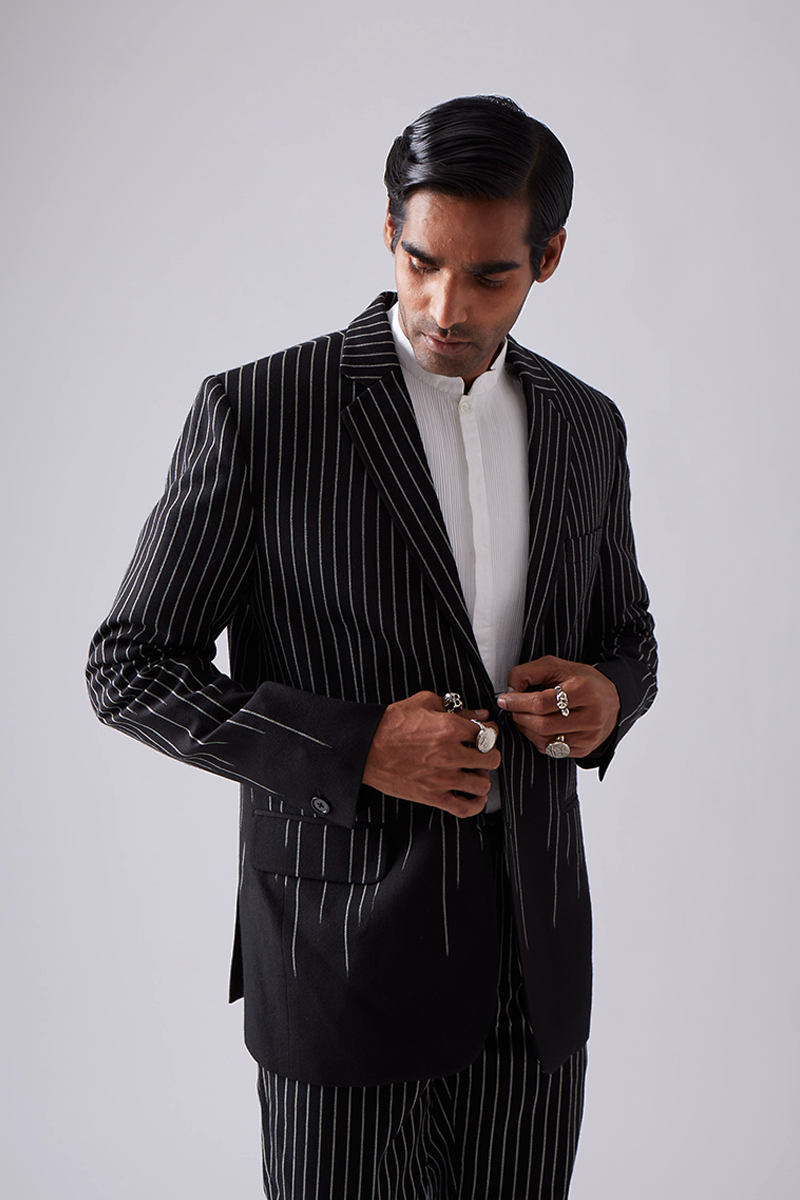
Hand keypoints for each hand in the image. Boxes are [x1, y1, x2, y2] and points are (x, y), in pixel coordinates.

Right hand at [362, 690, 500, 817]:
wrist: (366, 748)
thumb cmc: (389, 726)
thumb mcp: (423, 703)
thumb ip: (454, 707)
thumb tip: (478, 714)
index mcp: (448, 728)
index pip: (487, 733)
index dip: (489, 732)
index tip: (486, 734)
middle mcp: (449, 754)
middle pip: (490, 758)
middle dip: (489, 754)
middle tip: (482, 753)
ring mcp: (442, 777)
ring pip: (482, 783)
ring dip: (482, 777)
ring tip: (475, 772)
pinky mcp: (432, 795)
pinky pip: (464, 807)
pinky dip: (475, 804)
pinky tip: (475, 796)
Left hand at [497, 656, 619, 758]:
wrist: (612, 699)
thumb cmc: (582, 681)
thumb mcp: (556, 666)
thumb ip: (528, 673)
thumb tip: (509, 692)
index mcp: (584, 691)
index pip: (542, 703)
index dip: (518, 702)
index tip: (505, 699)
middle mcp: (591, 717)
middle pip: (542, 725)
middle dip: (520, 717)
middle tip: (513, 708)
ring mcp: (589, 736)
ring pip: (545, 741)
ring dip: (526, 729)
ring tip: (525, 716)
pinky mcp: (585, 749)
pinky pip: (551, 751)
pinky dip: (538, 740)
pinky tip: (538, 727)